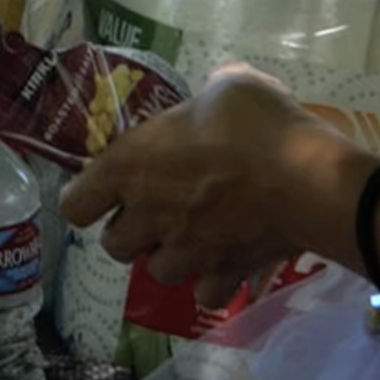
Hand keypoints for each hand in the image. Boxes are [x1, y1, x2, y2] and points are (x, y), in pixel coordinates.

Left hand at [61, 65, 371, 304]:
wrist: (303, 179)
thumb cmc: (255, 124)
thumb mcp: (229, 85)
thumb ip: (209, 95)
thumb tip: (217, 93)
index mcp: (131, 165)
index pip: (76, 204)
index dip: (86, 199)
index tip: (105, 190)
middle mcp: (147, 215)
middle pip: (114, 245)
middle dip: (131, 231)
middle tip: (157, 211)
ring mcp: (184, 252)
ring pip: (157, 272)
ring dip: (170, 257)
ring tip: (193, 237)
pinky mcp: (223, 275)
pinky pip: (206, 294)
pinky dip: (213, 282)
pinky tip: (227, 262)